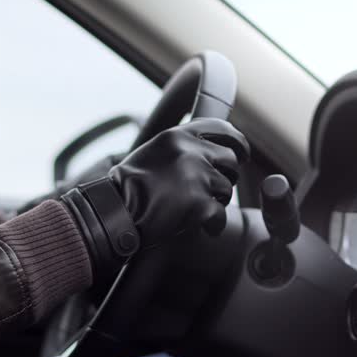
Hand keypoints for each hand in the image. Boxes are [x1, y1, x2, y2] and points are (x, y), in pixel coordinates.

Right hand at [109, 118, 248, 243]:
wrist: (114, 211)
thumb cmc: (127, 188)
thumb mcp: (152, 152)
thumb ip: (179, 148)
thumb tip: (207, 150)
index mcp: (177, 136)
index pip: (222, 129)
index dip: (238, 143)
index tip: (241, 154)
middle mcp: (190, 151)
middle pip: (230, 160)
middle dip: (227, 177)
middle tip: (215, 190)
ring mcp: (196, 176)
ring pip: (226, 188)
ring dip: (218, 201)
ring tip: (199, 210)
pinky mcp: (198, 203)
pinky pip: (220, 214)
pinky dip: (214, 224)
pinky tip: (204, 227)